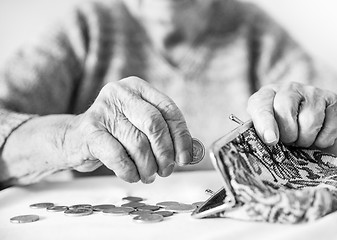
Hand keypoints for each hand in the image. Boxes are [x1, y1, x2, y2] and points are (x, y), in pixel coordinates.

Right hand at [63, 77, 192, 182]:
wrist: (74, 138)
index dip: (181, 136)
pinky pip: (118, 156)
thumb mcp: (140, 126)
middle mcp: (120, 93)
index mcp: (137, 88)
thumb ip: (165, 134)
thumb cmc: (114, 133)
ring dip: (148, 166)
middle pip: (155, 124)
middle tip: (166, 170)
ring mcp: (102, 110)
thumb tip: (192, 152)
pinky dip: (130, 171)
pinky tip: (132, 175)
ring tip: (148, 175)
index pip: (169, 110)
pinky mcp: (90, 131)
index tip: (184, 157)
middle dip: (165, 153)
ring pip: (138, 143)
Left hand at [247, 82, 336, 154]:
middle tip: (289, 142)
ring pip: (310, 120)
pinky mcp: (334, 100)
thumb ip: (262, 134)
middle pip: (286, 111)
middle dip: (288, 134)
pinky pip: (330, 127)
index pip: (262, 106)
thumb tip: (268, 138)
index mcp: (266, 95)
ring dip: (306, 139)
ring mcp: (312, 92)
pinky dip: (323, 140)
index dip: (265, 124)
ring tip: (302, 140)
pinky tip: (318, 139)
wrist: (314, 134)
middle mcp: (289, 89)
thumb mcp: (268, 134)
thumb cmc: (284, 134)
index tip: (271, 140)